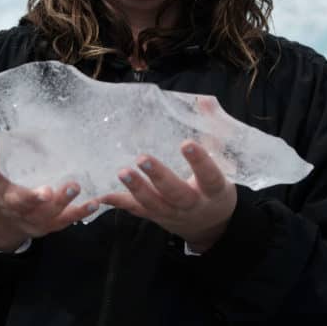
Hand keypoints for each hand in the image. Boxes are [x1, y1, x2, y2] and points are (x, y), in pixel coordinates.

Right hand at [0, 115, 98, 251]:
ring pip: (46, 213)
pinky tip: (94, 202)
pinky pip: (64, 220)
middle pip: (21, 201)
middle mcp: (12, 203)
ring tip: (75, 186)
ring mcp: (31, 217)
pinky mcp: (48, 224)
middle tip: (46, 190)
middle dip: (34, 198)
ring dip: (61, 202)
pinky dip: (79, 213)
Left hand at [97, 141, 236, 253]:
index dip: (199, 162)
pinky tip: (103, 195)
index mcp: (214, 190)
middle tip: (141, 158)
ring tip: (122, 172)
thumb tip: (204, 101)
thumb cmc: (215, 186)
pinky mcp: (157, 217)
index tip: (186, 144)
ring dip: (137, 189)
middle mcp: (194, 205)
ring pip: (154, 205)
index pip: (209, 176)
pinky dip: (120, 203)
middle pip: (176, 193)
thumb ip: (213, 131)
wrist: (210, 224)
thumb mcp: (223, 161)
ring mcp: (173, 214)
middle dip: (159, 177)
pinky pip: (138, 211)